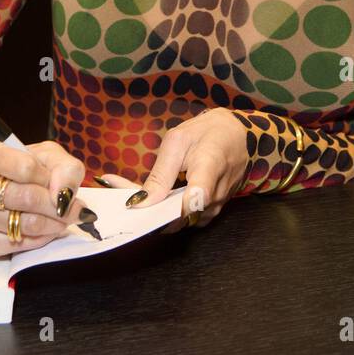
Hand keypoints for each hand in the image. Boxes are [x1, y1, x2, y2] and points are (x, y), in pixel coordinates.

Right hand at [0, 138, 96, 255]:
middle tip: (74, 208)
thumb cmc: (23, 166)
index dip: (49, 177)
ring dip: (55, 223)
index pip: (26, 168)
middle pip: (28, 198)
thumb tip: (64, 196)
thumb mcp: (47, 155)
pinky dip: (41, 238)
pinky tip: (44, 229)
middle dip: (59, 206)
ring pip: (27, 224)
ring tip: (62, 217)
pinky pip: (19, 244)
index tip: (57, 182)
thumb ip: (65, 168)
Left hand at [99, 109, 250, 232]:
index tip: (132, 204)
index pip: (193, 200)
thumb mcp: (179, 140)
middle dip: (144, 209)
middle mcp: (215, 196)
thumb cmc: (208, 133)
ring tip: (123, 191)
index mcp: (210, 168)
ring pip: (177, 221)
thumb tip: (141, 202)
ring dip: (150, 210)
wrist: (239, 138)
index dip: (163, 208)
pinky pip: (183, 218)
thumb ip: (161, 173)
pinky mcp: (209, 214)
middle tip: (114, 192)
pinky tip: (147, 197)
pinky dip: (162, 210)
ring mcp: (214, 209)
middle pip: (176, 217)